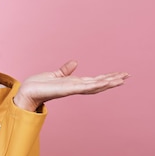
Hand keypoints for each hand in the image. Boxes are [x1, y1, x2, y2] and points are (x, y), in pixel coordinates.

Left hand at [14, 60, 129, 111]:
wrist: (27, 92)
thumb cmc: (38, 85)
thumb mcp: (55, 75)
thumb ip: (65, 70)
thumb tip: (75, 63)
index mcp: (73, 83)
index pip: (94, 80)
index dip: (107, 77)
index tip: (119, 74)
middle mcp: (75, 87)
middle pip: (98, 83)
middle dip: (112, 80)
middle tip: (127, 76)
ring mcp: (72, 89)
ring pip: (94, 86)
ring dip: (108, 83)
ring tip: (122, 79)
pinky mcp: (66, 89)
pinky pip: (83, 87)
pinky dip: (94, 85)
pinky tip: (104, 82)